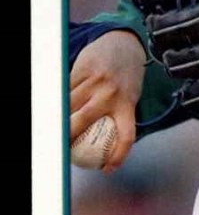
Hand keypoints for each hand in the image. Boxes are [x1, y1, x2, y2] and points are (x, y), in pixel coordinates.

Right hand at [69, 30, 146, 172]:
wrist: (123, 45)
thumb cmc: (125, 79)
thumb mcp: (129, 98)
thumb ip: (119, 118)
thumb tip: (105, 149)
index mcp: (128, 104)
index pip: (126, 136)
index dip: (118, 156)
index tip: (108, 169)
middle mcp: (111, 93)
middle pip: (83, 121)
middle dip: (69, 137)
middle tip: (63, 148)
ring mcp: (94, 81)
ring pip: (69, 105)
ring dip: (60, 118)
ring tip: (55, 130)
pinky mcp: (81, 70)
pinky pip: (65, 89)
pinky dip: (59, 101)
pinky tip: (54, 110)